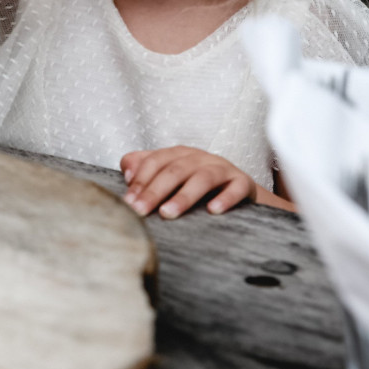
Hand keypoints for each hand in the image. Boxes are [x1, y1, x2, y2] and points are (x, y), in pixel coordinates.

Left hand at [120, 146, 255, 218]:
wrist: (238, 190)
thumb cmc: (196, 185)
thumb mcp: (170, 174)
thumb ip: (144, 168)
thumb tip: (126, 173)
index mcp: (179, 154)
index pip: (155, 162)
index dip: (140, 181)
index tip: (128, 202)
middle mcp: (200, 158)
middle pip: (175, 170)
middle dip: (155, 191)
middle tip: (140, 211)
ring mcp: (222, 169)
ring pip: (202, 178)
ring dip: (184, 196)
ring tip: (168, 213)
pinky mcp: (242, 182)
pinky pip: (235, 188)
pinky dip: (225, 198)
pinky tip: (213, 211)